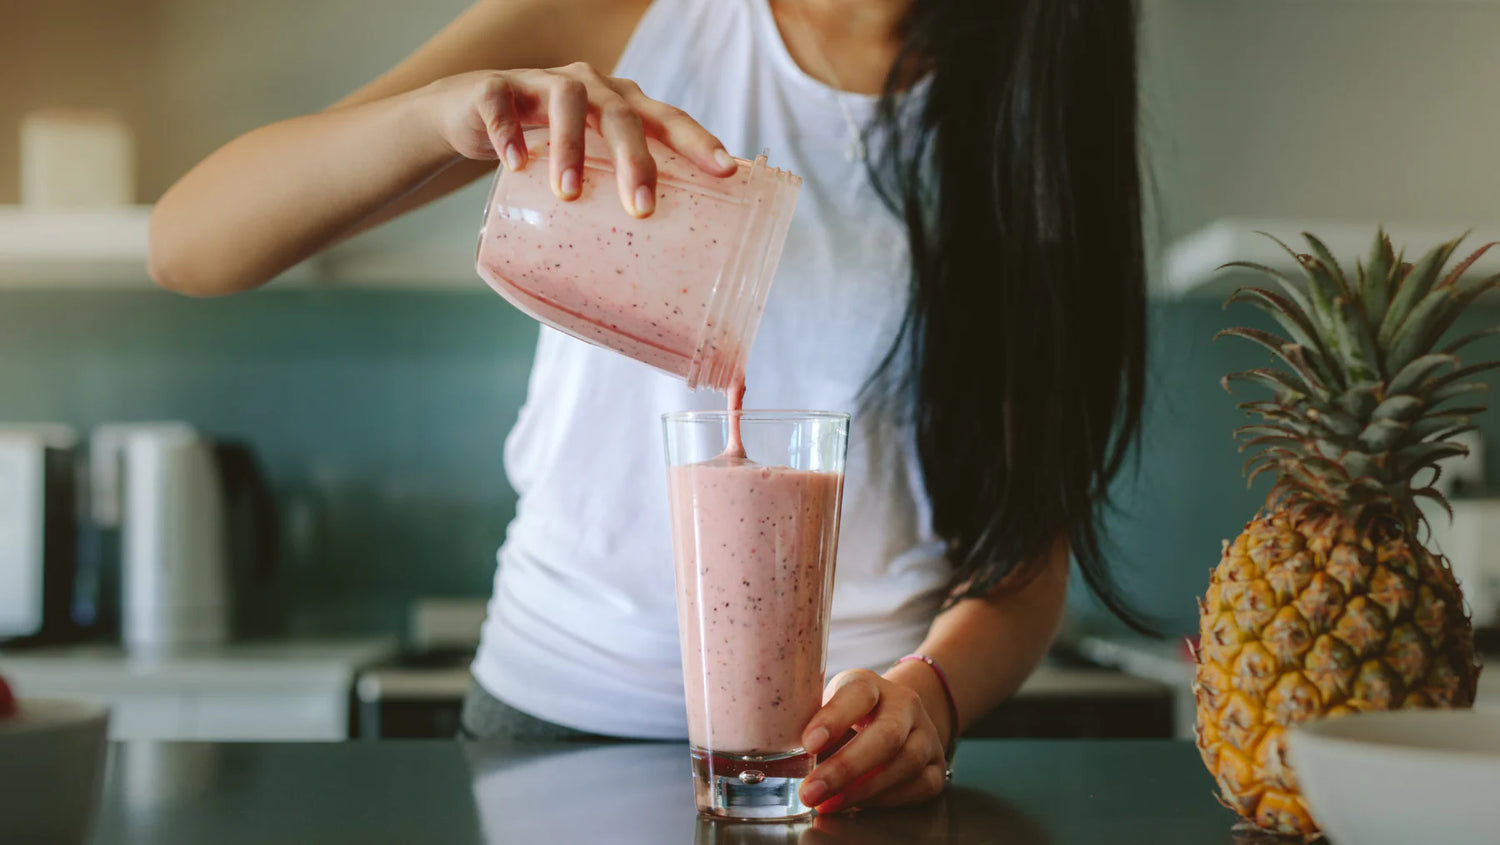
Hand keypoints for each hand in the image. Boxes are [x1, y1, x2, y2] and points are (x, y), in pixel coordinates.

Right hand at [420, 64, 736, 216]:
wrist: (472, 112)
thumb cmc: (548, 146)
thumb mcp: (588, 165)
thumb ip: (613, 198)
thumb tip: (648, 279)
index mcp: (622, 105)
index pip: (667, 119)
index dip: (697, 141)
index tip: (726, 171)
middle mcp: (591, 87)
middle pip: (622, 114)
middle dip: (635, 160)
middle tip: (641, 208)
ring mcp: (542, 83)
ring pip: (566, 103)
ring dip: (570, 147)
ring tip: (569, 193)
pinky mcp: (495, 89)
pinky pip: (502, 105)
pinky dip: (509, 133)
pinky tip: (516, 163)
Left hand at [798, 669, 949, 812]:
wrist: (897, 715)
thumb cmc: (849, 715)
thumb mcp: (827, 706)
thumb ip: (808, 727)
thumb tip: (778, 763)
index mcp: (870, 683)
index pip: (857, 693)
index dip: (833, 718)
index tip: (808, 743)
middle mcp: (904, 704)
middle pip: (886, 734)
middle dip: (846, 768)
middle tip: (811, 792)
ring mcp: (926, 733)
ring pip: (906, 762)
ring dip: (864, 790)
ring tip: (828, 804)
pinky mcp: (936, 763)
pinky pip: (920, 785)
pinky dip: (887, 800)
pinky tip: (857, 806)